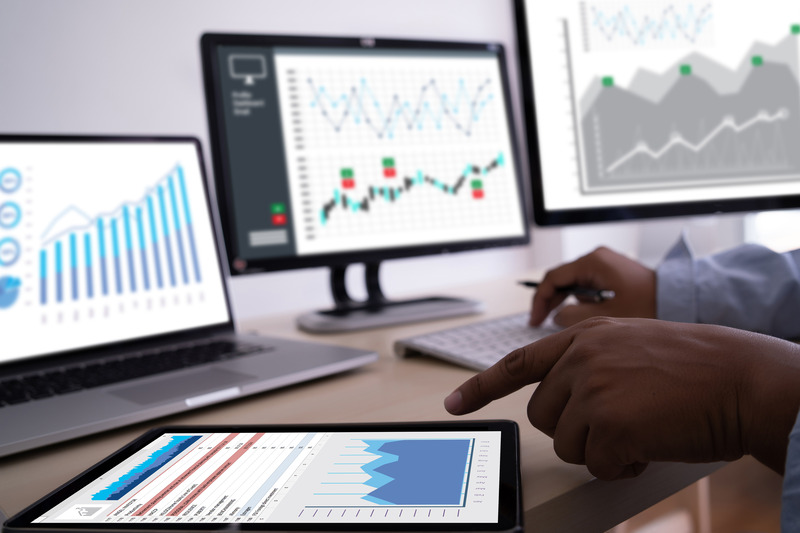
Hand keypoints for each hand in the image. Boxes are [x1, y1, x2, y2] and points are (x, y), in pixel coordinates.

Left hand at [444, 317, 799, 478]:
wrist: (740, 379)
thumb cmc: (694, 369)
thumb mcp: (629, 347)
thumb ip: (588, 364)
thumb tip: (558, 400)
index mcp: (583, 338)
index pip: (517, 363)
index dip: (481, 387)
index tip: (454, 403)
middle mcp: (580, 359)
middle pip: (541, 417)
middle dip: (574, 430)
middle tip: (618, 424)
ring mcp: (592, 388)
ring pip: (565, 444)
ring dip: (600, 449)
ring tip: (640, 430)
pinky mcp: (608, 422)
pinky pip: (596, 464)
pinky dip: (621, 466)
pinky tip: (648, 447)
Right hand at [530, 247, 655, 326]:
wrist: (678, 300)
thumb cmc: (647, 306)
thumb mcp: (605, 316)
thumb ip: (573, 316)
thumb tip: (557, 316)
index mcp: (592, 262)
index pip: (553, 278)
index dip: (540, 300)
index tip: (535, 320)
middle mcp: (596, 257)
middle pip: (561, 278)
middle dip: (550, 300)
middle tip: (541, 322)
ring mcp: (604, 263)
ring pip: (573, 282)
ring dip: (567, 301)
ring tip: (566, 321)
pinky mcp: (611, 272)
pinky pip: (586, 284)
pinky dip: (581, 299)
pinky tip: (583, 314)